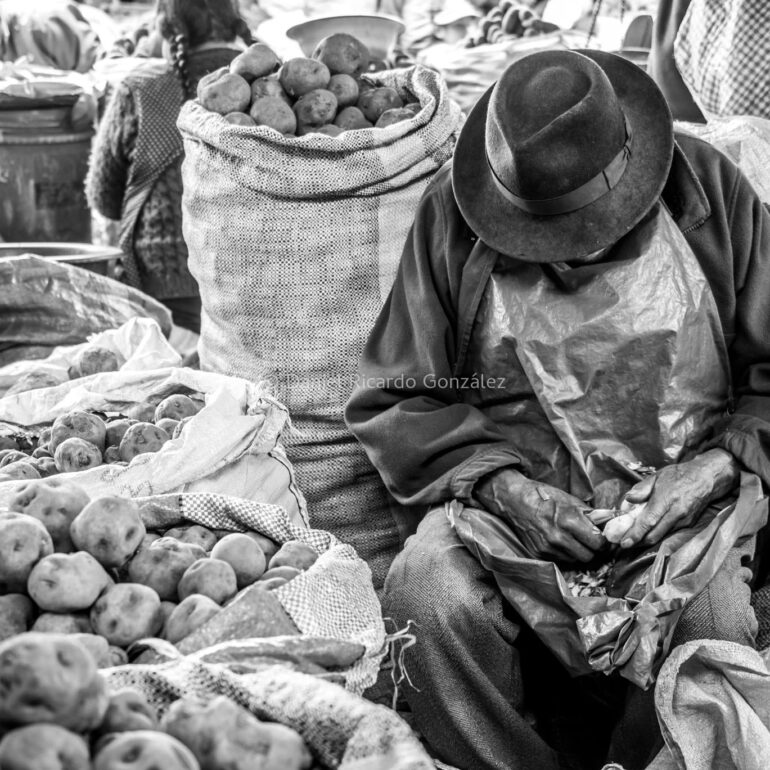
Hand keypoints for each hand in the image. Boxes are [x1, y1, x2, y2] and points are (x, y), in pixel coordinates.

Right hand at [474, 468, 604, 562]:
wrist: (514, 500)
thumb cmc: (544, 496)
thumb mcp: (570, 499)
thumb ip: (590, 514)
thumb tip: (608, 522)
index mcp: (569, 521)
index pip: (598, 543)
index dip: (603, 541)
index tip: (602, 538)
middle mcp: (558, 537)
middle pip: (588, 556)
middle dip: (591, 549)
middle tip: (589, 541)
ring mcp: (547, 548)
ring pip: (574, 560)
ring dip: (577, 552)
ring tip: (573, 539)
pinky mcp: (538, 553)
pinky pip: (560, 559)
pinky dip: (563, 553)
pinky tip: (559, 541)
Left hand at [617, 449, 739, 548]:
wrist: (706, 478)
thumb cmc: (679, 475)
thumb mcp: (657, 476)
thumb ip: (641, 488)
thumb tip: (628, 499)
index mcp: (667, 498)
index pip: (649, 520)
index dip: (636, 533)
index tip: (624, 542)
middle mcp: (676, 512)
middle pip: (655, 534)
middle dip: (638, 542)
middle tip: (624, 544)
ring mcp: (684, 520)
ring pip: (662, 537)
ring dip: (646, 541)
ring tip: (632, 540)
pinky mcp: (689, 524)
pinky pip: (669, 533)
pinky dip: (657, 535)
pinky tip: (648, 533)